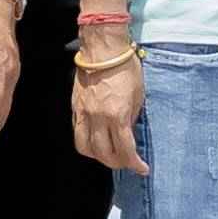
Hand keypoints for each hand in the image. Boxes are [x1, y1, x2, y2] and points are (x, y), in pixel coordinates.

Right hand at [71, 44, 144, 174]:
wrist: (103, 49)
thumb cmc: (126, 67)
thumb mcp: (139, 94)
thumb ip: (133, 117)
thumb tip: (129, 132)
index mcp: (118, 115)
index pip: (125, 150)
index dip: (134, 164)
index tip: (142, 168)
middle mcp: (99, 118)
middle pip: (104, 154)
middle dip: (118, 163)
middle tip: (127, 162)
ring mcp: (84, 113)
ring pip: (86, 148)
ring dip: (98, 157)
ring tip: (109, 155)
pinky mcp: (75, 107)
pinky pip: (78, 133)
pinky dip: (86, 143)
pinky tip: (95, 141)